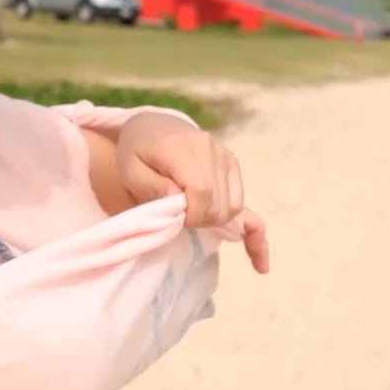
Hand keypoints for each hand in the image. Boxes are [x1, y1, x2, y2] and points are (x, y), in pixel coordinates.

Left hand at [114, 112, 270, 273]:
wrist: (154, 127)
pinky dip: (247, 227)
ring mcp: (224, 155)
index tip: (177, 222)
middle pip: (220, 201)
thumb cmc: (137, 152)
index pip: (201, 190)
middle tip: (179, 220)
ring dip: (216, 221)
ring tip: (193, 218)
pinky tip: (259, 262)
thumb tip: (180, 204)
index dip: (193, 215)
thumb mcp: (130, 171)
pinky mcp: (232, 165)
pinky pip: (243, 201)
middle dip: (202, 221)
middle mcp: (209, 148)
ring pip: (234, 205)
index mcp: (181, 147)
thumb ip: (152, 187)